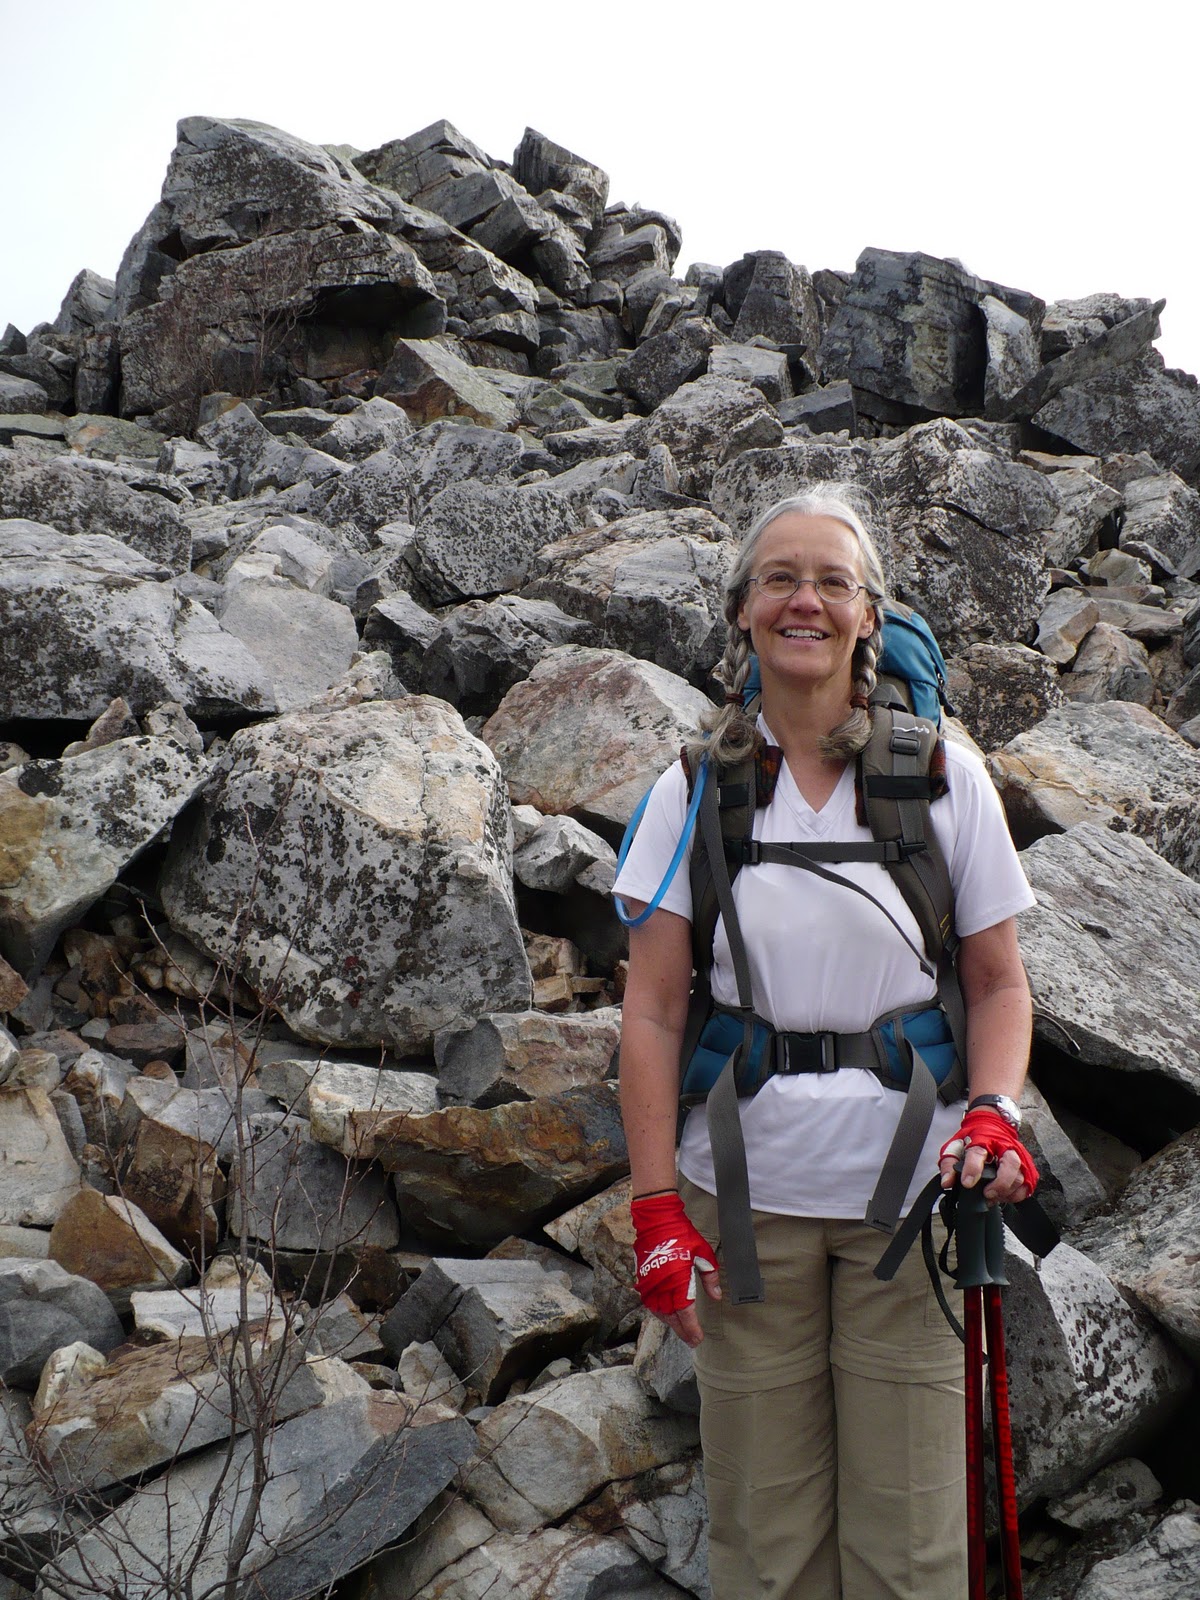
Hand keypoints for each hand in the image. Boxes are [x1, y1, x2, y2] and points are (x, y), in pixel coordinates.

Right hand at [631, 1191, 720, 1347]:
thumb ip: (710, 1277)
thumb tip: (717, 1296)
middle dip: (682, 1331)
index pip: (685, 1313)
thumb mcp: (703, 1253)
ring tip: (681, 1330)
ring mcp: (650, 1285)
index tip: (697, 1339)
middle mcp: (662, 1287)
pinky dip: (659, 1312)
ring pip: (659, 1312)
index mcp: (678, 1282)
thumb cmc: (682, 1235)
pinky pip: (650, 1303)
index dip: (691, 1329)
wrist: (657, 1221)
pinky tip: (666, 1314)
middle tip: (691, 1341)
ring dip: (670, 1323)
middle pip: (672, 1317)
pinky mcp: (643, 1280)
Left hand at [939, 1108, 1037, 1204]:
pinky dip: (1018, 1194)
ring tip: (993, 1196)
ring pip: (1021, 1176)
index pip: (978, 1152)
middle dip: (1000, 1183)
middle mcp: (1004, 1145)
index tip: (967, 1183)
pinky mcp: (1026, 1165)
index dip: (972, 1168)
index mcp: (983, 1138)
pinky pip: (1028, 1184)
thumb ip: (949, 1164)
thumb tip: (947, 1182)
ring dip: (1007, 1191)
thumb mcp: (955, 1146)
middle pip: (1010, 1164)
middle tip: (987, 1193)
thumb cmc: (973, 1137)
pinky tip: (1005, 1195)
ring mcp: (1018, 1155)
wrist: (991, 1124)